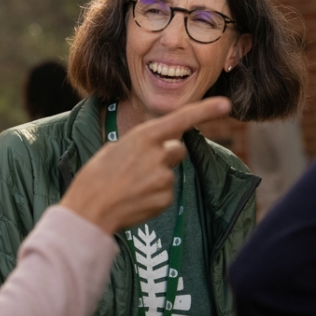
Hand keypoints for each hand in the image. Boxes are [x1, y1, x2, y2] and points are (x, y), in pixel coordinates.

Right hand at [60, 97, 229, 233]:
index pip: (181, 119)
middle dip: (165, 155)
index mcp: (144, 136)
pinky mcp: (165, 198)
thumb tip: (160, 147)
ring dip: (156, 177)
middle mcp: (159, 154)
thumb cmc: (96, 177)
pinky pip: (166, 192)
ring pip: (169, 173)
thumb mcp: (116, 149)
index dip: (205, 110)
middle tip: (138, 168)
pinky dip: (154, 196)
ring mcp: (164, 178)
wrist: (89, 210)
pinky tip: (135, 199)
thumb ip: (142, 144)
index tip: (225, 104)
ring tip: (130, 186)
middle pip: (177, 149)